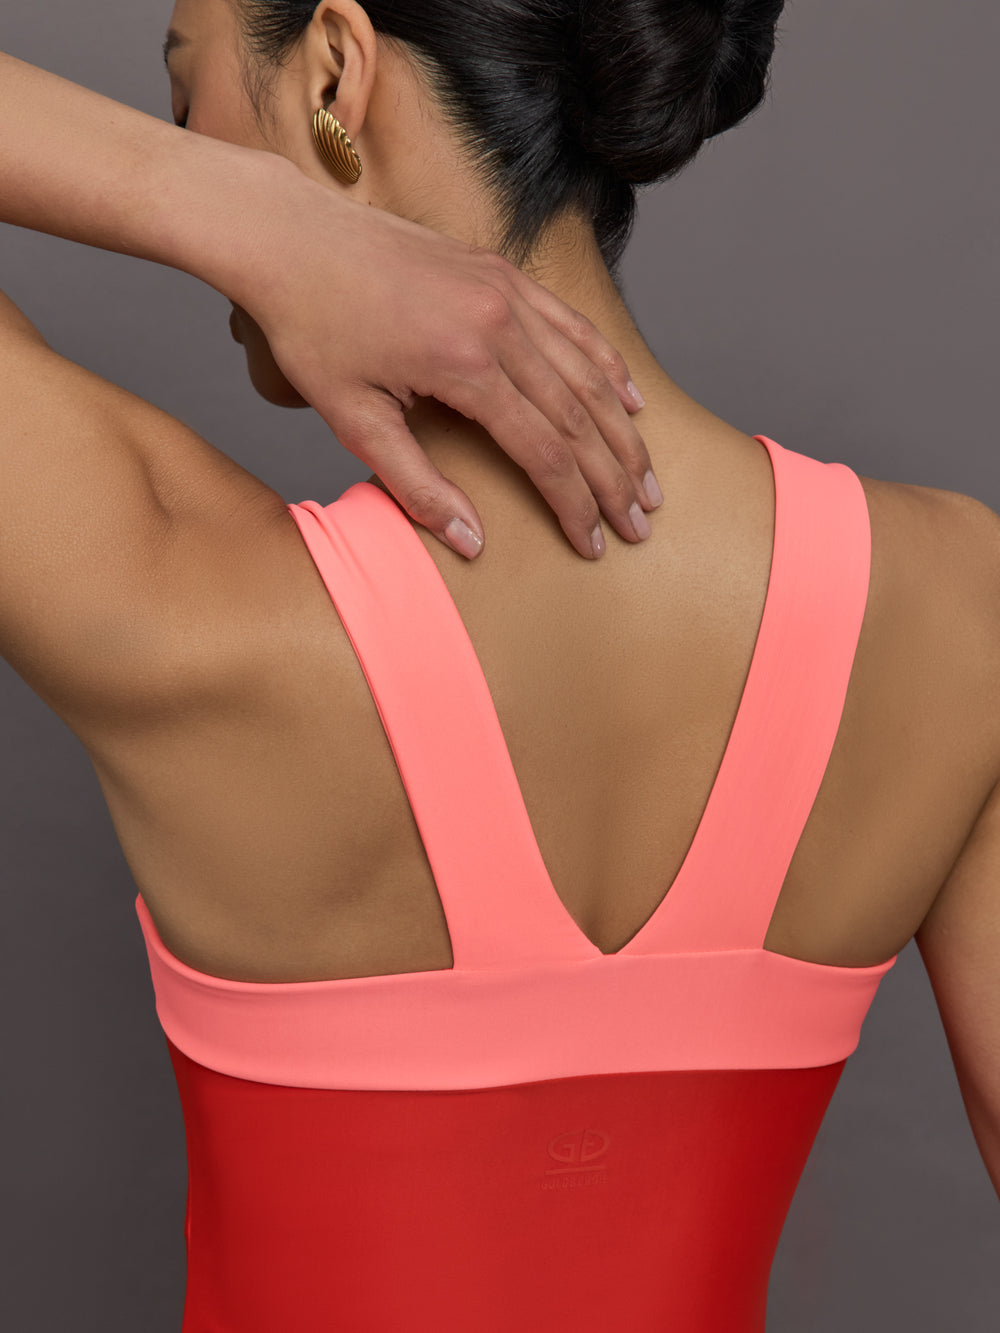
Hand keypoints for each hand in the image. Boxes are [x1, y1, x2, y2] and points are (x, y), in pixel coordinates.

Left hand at [227, 164, 658, 560]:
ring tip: (645, 477)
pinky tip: (628, 400)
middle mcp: (498, 322)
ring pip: (587, 371)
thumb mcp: (353, 420)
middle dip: (613, 477)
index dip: (573, 504)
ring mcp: (506, 290)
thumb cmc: (311, 328)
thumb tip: (472, 542)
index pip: (542, 451)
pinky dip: (606, 365)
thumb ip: (417, 485)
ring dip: (623, 430)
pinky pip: (572, 325)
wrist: (290, 237)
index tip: (593, 542)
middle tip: (639, 523)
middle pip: (579, 416)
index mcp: (463, 364)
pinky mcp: (502, 272)